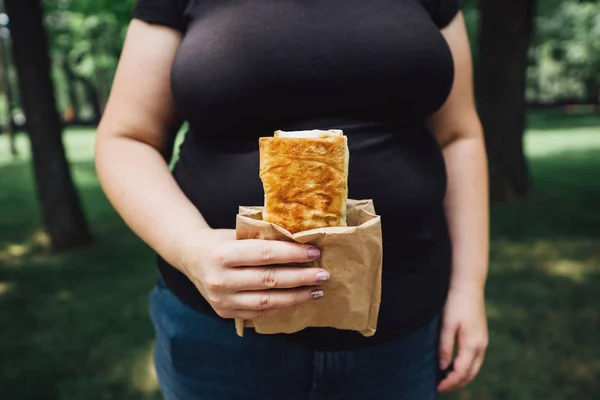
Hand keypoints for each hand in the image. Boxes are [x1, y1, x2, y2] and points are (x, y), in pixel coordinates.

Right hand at [179, 229, 328, 319]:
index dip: (292, 254)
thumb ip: (264, 238)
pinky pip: (260, 314)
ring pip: (267, 302)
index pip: (264, 254)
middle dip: (301, 278)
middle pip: (269, 280)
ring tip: (317, 291)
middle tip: (323, 275)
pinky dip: (282, 307)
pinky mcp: (226, 313)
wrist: (190, 257)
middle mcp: (219, 280)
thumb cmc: (221, 240)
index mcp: (222, 254)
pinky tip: (298, 299)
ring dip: (296, 297)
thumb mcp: (237, 232)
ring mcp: (222, 300)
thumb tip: (302, 240)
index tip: (314, 252)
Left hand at [437, 285, 487, 392]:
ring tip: (446, 381)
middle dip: (456, 384)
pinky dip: (466, 368)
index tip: (437, 388)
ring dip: (462, 377)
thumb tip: (442, 367)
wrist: (468, 286)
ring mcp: (483, 341)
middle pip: (470, 374)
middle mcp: (481, 345)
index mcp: (472, 344)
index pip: (461, 372)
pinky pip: (475, 359)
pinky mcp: (481, 337)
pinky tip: (454, 367)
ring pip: (474, 368)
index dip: (449, 383)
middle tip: (440, 388)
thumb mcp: (446, 324)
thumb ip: (445, 346)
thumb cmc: (455, 303)